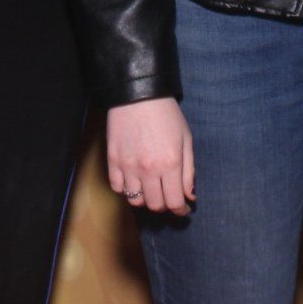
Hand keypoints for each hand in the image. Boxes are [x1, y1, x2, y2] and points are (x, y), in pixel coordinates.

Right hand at [107, 97, 195, 213]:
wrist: (138, 94)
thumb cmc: (166, 115)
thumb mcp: (185, 139)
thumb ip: (189, 171)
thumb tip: (189, 197)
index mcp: (170, 164)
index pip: (174, 202)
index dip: (180, 209)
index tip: (182, 207)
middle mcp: (149, 169)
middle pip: (155, 205)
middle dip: (164, 205)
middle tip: (167, 196)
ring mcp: (128, 166)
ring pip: (135, 200)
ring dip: (145, 199)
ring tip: (150, 189)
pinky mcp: (113, 160)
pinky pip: (117, 187)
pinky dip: (125, 189)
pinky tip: (133, 181)